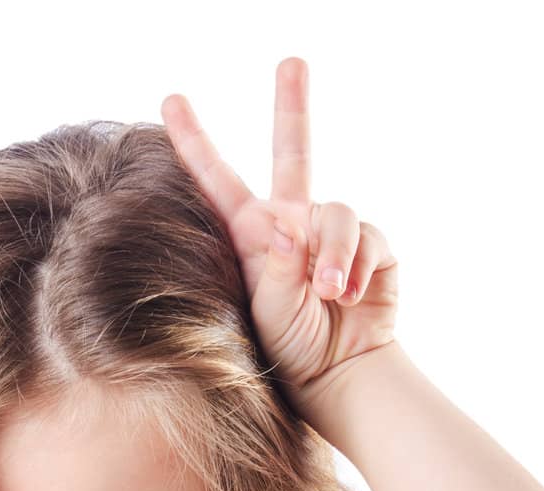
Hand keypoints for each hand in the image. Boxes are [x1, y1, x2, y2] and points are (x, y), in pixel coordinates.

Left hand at [161, 58, 398, 407]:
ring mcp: (333, 232)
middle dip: (292, 104)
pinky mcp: (372, 247)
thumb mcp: (266, 307)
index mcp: (252, 234)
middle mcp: (293, 222)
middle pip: (294, 150)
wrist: (338, 375)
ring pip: (336, 211)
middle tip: (291, 62)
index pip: (217, 180)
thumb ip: (275, 263)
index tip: (171, 99)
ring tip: (329, 293)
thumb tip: (288, 222)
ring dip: (335, 253)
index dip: (195, 141)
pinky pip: (369, 237)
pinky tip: (351, 294)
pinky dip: (361, 265)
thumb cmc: (289, 348)